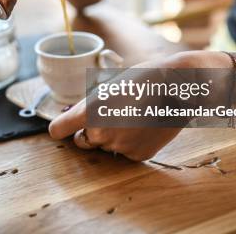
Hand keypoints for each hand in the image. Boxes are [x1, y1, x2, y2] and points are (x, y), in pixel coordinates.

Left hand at [48, 51, 232, 160]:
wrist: (177, 87)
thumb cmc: (141, 79)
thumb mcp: (107, 86)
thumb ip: (87, 105)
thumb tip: (73, 119)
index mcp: (89, 112)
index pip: (58, 130)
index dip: (61, 127)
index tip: (63, 127)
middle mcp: (101, 133)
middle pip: (82, 141)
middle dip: (89, 132)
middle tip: (108, 115)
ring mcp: (120, 147)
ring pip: (105, 147)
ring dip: (112, 136)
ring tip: (132, 115)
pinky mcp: (138, 155)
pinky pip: (125, 153)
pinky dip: (131, 143)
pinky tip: (144, 125)